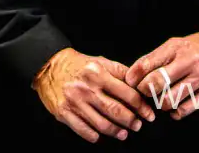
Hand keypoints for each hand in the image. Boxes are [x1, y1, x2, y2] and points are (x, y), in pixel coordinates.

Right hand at [33, 47, 156, 141]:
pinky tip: (102, 136)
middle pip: (115, 111)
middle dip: (131, 121)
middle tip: (138, 125)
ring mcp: (74, 102)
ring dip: (116, 132)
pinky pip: (84, 130)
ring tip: (124, 134)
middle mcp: (86, 88)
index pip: (126, 93)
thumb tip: (138, 86)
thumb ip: (119, 72)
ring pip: (101, 124)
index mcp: (98, 73)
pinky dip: (95, 136)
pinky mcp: (64, 113)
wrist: (49, 67)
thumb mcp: (100, 61)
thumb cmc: (78, 65)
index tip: (148, 114)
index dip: (141, 106)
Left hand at [125, 32, 198, 120]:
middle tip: (145, 93)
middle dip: (146, 92)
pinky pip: (186, 109)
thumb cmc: (197, 48)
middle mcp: (189, 61)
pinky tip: (175, 108)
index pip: (148, 63)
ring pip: (171, 99)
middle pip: (157, 83)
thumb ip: (155, 57)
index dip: (134, 76)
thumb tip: (133, 74)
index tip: (131, 82)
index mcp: (177, 47)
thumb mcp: (176, 44)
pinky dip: (176, 112)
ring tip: (162, 100)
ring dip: (161, 103)